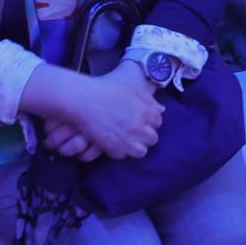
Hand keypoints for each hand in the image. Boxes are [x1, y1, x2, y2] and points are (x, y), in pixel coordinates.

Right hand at [48, 62, 163, 160]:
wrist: (83, 100)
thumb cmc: (106, 90)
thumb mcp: (130, 89)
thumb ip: (149, 100)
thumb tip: (162, 110)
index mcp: (144, 110)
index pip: (158, 122)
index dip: (150, 121)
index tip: (142, 120)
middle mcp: (138, 126)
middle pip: (152, 138)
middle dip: (145, 135)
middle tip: (135, 131)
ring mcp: (126, 139)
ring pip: (142, 151)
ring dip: (136, 146)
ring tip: (127, 140)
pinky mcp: (114, 149)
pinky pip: (125, 156)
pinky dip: (121, 150)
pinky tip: (115, 141)